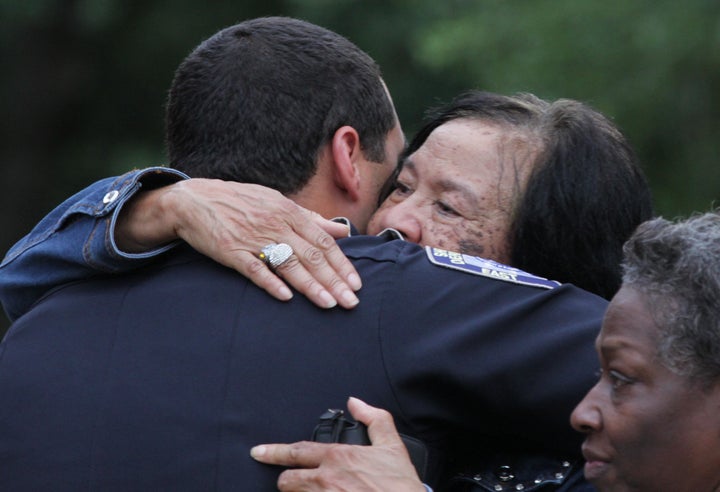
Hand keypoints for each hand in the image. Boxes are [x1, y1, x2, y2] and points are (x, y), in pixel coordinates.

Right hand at [115, 178, 361, 308]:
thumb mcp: (278, 202)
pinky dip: (270, 282)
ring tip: (329, 304)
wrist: (195, 200)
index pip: (323, 242)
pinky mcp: (231, 250)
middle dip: (334, 280)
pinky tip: (286, 297)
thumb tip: (342, 231)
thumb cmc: (241, 202)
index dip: (342, 264)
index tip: (356, 284)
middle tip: (351, 302)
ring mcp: (253, 238)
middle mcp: (275, 224)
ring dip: (310, 286)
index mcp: (289, 212)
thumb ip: (312, 219)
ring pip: (288, 264)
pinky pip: (254, 268)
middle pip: (311, 256)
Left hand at [250, 397, 424, 491]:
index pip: (297, 452)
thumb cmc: (401, 484)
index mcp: (338, 458)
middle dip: (287, 481)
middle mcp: (327, 480)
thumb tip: (355, 402)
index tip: (258, 452)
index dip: (274, 452)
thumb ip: (373, 418)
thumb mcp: (392, 444)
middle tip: (291, 481)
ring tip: (311, 491)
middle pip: (287, 481)